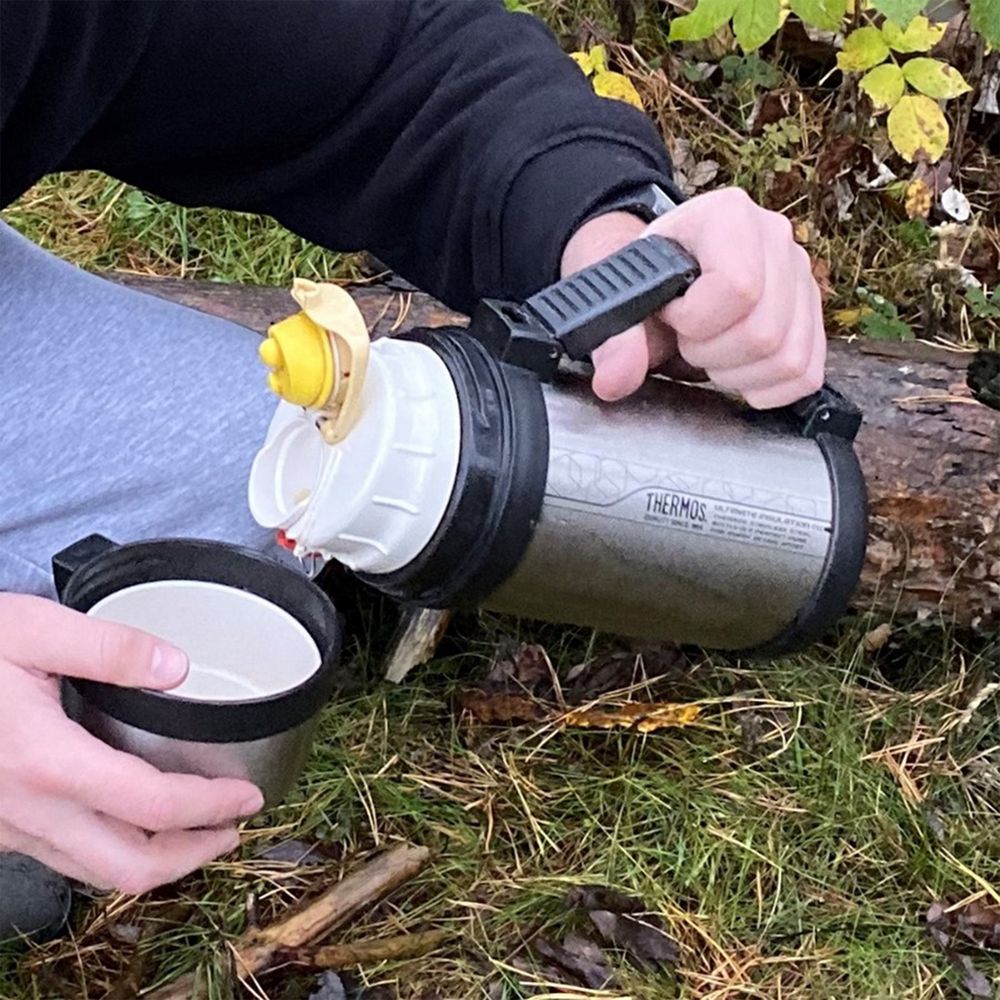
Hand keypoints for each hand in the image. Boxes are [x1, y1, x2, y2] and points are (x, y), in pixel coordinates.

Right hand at [0, 594, 263, 894]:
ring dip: (154, 861)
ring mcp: (7, 826)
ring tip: (196, 832)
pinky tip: (130, 819)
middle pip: (128, 865)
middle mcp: (27, 809)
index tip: (246, 798)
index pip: (151, 804)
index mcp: (45, 761)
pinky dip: (112, 850)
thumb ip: (111, 646)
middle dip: (192, 855)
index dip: (210, 808)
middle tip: (231, 831)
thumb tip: (178, 667)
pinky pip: (63, 857)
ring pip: (93, 872)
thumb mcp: (30, 629)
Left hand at [561, 187, 825, 408]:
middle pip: (763, 332)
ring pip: (786, 358)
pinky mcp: (812, 317)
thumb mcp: (618, 294)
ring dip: (736, 373)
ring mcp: (800, 278)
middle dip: (711, 353)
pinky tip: (736, 369)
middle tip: (687, 338)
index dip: (696, 320)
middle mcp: (775, 239)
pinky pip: (805, 375)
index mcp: (727, 216)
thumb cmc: (645, 278)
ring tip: (710, 349)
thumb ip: (614, 336)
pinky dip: (766, 387)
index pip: (739, 287)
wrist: (662, 274)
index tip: (671, 314)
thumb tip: (614, 378)